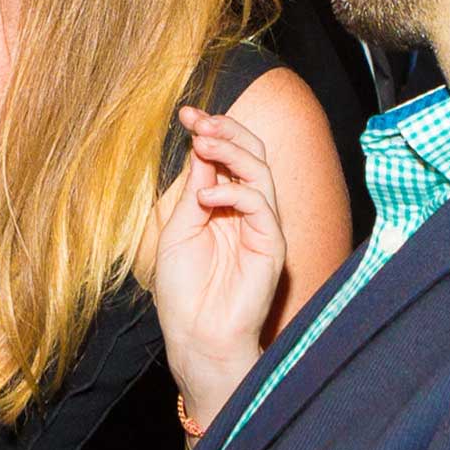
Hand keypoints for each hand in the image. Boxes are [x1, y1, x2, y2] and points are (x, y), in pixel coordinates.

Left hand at [150, 106, 284, 421]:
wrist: (196, 336)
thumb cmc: (183, 291)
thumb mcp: (178, 230)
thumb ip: (193, 191)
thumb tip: (200, 147)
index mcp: (223, 205)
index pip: (225, 157)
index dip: (210, 131)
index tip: (186, 113)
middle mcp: (246, 211)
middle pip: (251, 154)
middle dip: (227, 130)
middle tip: (201, 120)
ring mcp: (261, 227)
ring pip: (260, 171)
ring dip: (232, 150)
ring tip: (204, 143)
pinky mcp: (271, 245)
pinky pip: (261, 205)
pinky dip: (234, 192)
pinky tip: (206, 197)